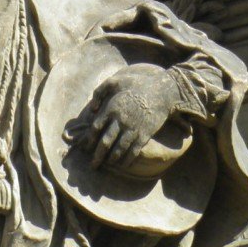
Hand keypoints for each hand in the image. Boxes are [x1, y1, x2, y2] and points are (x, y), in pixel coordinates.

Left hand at [65, 63, 179, 170]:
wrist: (162, 91)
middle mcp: (121, 120)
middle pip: (105, 142)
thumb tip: (92, 109)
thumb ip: (100, 91)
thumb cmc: (137, 84)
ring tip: (107, 164)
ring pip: (118, 149)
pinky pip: (133, 151)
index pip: (96, 128)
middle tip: (93, 165)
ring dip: (111, 159)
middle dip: (98, 156)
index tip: (86, 148)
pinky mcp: (144, 135)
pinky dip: (127, 160)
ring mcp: (133, 129)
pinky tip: (123, 165)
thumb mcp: (116, 80)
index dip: (89, 140)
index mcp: (112, 108)